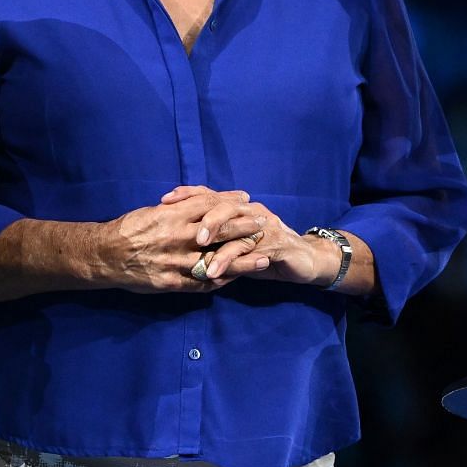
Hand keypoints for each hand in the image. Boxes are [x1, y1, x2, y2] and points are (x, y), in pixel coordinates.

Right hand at [83, 189, 260, 292]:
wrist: (104, 256)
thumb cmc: (128, 228)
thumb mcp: (153, 211)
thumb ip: (178, 208)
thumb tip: (202, 201)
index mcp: (171, 215)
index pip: (209, 205)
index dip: (231, 203)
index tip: (247, 201)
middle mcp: (177, 237)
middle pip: (220, 231)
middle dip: (245, 228)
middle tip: (264, 225)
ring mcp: (176, 262)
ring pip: (217, 260)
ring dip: (243, 259)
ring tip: (264, 257)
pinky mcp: (172, 283)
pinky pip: (203, 283)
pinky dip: (222, 280)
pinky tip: (237, 278)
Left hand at [158, 186, 339, 287]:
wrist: (303, 261)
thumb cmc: (262, 252)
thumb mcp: (234, 244)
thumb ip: (214, 239)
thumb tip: (179, 237)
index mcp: (237, 207)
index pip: (209, 194)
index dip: (187, 194)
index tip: (163, 201)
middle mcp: (249, 211)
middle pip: (222, 203)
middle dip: (200, 214)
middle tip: (177, 225)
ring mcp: (264, 226)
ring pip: (236, 225)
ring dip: (215, 239)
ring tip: (196, 251)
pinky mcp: (275, 244)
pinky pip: (249, 251)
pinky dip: (230, 262)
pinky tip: (214, 273)